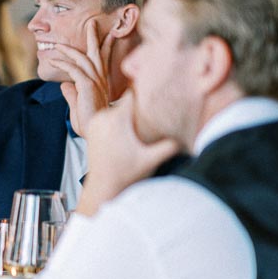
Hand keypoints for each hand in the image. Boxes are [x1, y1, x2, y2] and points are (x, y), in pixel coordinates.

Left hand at [54, 19, 117, 135]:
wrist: (94, 133)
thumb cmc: (88, 122)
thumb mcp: (77, 105)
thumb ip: (72, 93)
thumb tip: (64, 84)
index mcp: (101, 83)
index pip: (103, 61)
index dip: (105, 47)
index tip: (109, 35)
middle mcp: (101, 80)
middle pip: (97, 53)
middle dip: (94, 37)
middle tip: (93, 22)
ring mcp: (95, 81)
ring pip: (84, 58)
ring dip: (70, 49)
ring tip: (58, 43)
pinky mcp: (87, 85)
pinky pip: (73, 69)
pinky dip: (63, 63)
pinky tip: (53, 60)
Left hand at [76, 91, 181, 216]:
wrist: (102, 186)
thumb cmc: (126, 174)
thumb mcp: (151, 160)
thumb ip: (169, 147)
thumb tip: (186, 139)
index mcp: (117, 120)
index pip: (133, 94)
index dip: (146, 92)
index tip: (157, 94)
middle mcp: (103, 117)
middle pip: (126, 102)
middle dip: (139, 107)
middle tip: (153, 111)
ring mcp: (95, 122)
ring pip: (116, 108)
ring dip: (128, 114)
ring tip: (139, 124)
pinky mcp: (91, 128)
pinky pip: (107, 116)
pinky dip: (118, 120)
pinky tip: (127, 132)